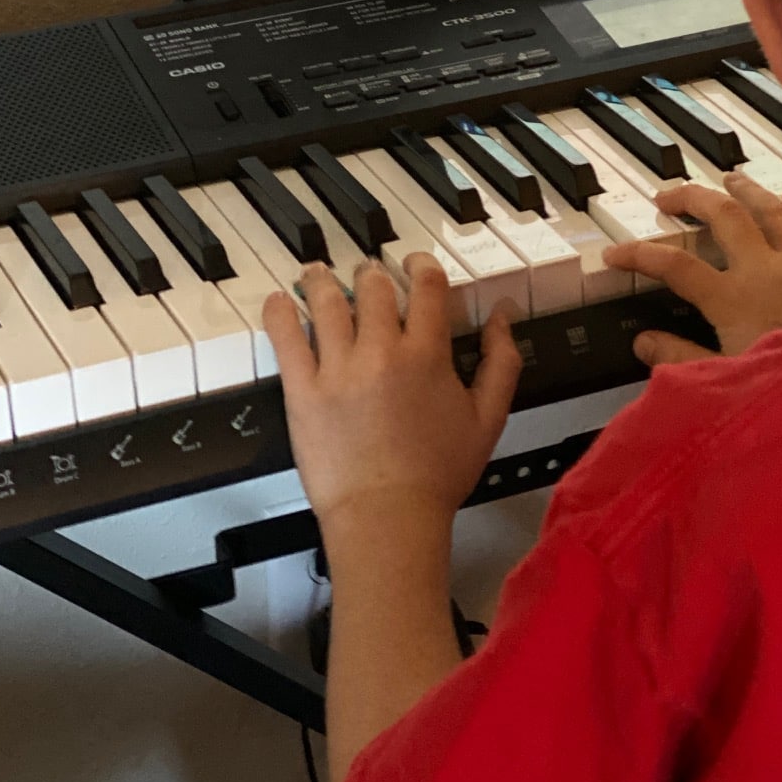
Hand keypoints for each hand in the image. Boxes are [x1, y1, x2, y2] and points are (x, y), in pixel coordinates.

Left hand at [262, 256, 521, 535]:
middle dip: (373, 274)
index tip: (415, 264)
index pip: (426, 285)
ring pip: (327, 302)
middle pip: (374, 286)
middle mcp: (381, 352)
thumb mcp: (488, 418)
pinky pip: (286, 339)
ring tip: (319, 275)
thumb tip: (503, 316)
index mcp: (427, 354)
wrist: (387, 518)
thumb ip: (500, 361)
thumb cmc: (437, 476)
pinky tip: (279, 302)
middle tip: (368, 277)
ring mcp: (338, 369)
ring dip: (324, 282)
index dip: (421, 264)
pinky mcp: (303, 391)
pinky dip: (280, 313)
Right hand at [603, 171, 781, 365]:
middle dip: (691, 199)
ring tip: (727, 179)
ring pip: (770, 209)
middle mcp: (764, 269)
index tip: (615, 254)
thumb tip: (644, 342)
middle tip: (669, 196)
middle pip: (723, 216)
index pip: (675, 266)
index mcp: (732, 299)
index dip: (641, 255)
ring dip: (745, 190)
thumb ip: (681, 359)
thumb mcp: (725, 381)